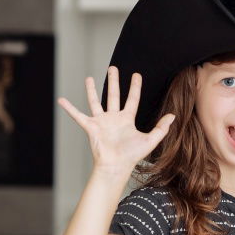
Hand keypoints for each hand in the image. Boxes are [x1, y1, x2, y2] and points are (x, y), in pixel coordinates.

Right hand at [57, 66, 174, 174]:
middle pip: (113, 95)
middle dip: (114, 81)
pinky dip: (69, 109)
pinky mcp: (90, 127)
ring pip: (96, 102)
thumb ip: (161, 128)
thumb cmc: (132, 156)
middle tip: (113, 68)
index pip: (132, 99)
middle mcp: (113, 118)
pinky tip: (61, 100)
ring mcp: (101, 122)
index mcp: (127, 120)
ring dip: (92, 90)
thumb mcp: (150, 140)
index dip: (135, 87)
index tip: (136, 75)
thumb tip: (173, 116)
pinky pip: (78, 116)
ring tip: (89, 78)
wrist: (116, 166)